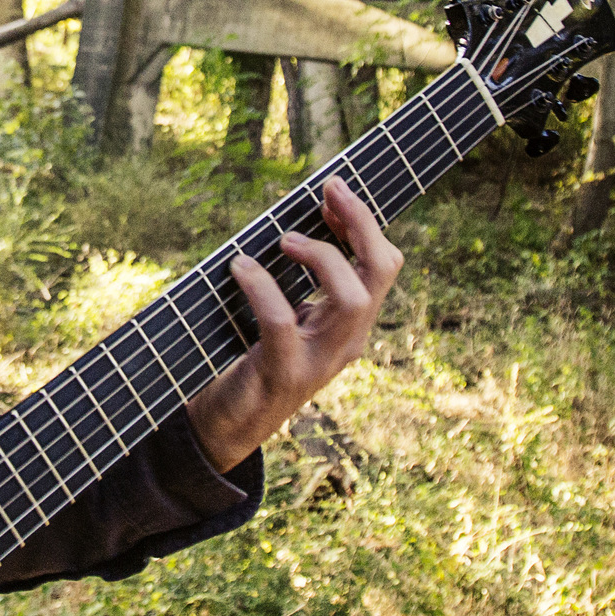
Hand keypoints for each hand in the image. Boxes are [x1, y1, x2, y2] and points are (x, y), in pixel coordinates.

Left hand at [186, 175, 402, 471]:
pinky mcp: (283, 375)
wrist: (231, 425)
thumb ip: (299, 279)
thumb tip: (294, 220)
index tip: (333, 191)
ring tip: (285, 240)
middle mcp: (347, 340)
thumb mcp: (290, 315)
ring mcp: (320, 361)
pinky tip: (240, 267)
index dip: (364, 222)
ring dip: (322, 257)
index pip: (383, 265)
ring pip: (352, 300)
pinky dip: (262, 288)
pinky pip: (282, 324)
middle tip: (330, 190)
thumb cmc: (255, 357)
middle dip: (360, 224)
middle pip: (380, 273)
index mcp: (352, 322)